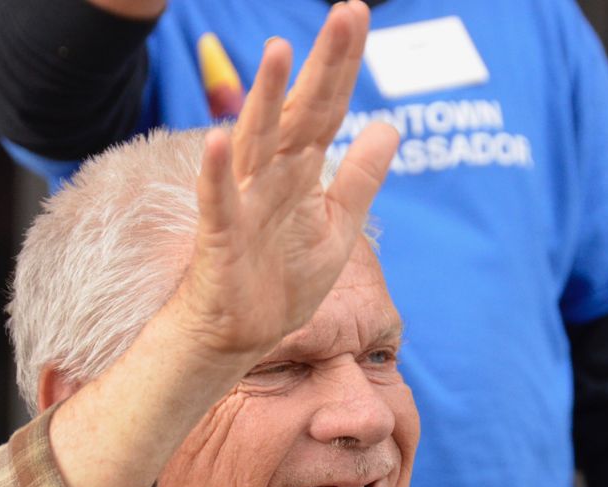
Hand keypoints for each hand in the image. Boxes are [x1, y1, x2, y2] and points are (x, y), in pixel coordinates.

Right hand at [170, 0, 398, 362]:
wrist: (244, 334)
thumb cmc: (285, 277)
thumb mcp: (339, 225)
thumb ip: (361, 176)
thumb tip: (390, 125)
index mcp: (301, 169)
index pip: (328, 106)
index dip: (344, 63)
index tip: (357, 14)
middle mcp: (272, 174)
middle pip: (299, 110)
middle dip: (322, 64)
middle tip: (346, 14)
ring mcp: (245, 201)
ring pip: (256, 141)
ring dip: (265, 98)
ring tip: (279, 51)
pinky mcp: (222, 237)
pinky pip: (219, 201)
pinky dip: (217, 173)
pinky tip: (218, 139)